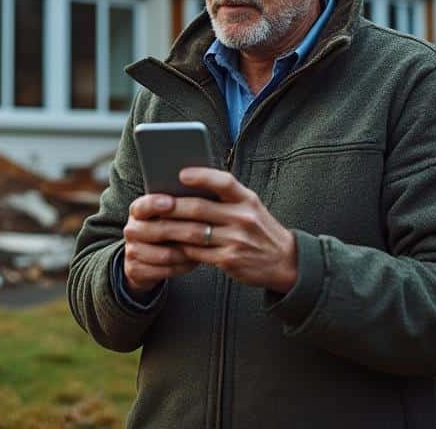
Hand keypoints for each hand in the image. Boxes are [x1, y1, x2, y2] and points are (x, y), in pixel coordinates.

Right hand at [121, 193, 199, 294]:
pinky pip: (165, 271)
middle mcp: (132, 230)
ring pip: (165, 254)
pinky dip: (184, 266)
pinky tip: (196, 260)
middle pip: (161, 230)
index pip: (144, 205)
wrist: (146, 258)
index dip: (156, 204)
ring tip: (208, 246)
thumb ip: (179, 205)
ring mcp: (132, 251)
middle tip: (210, 228)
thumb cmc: (166, 229)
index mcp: (138, 211)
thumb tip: (202, 193)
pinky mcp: (136, 270)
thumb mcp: (168, 215)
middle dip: (187, 230)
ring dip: (189, 252)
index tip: (172, 203)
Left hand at [128, 167, 298, 293]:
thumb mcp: (250, 207)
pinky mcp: (230, 260)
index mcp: (247, 199)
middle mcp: (243, 218)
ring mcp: (237, 240)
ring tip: (152, 224)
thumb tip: (186, 185)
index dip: (202, 176)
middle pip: (200, 208)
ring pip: (194, 232)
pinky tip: (168, 243)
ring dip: (170, 228)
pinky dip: (180, 247)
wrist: (285, 261)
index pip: (224, 182)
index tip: (181, 174)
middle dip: (171, 206)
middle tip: (150, 204)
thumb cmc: (259, 229)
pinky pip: (197, 252)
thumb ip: (226, 197)